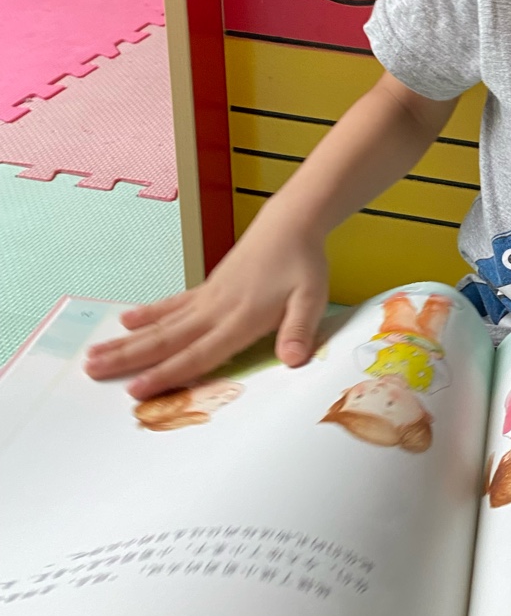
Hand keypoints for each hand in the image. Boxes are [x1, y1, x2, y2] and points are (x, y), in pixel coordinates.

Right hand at [84, 214, 328, 398]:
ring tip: (95, 354)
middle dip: (129, 358)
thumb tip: (292, 360)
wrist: (291, 224)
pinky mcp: (208, 287)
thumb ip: (299, 330)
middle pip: (167, 340)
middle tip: (92, 372)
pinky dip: (149, 313)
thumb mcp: (312, 298)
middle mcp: (217, 309)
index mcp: (241, 318)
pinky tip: (127, 321)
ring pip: (162, 324)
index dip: (167, 374)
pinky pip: (173, 304)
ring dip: (128, 341)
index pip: (199, 353)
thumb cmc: (303, 264)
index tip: (137, 391)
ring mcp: (208, 297)